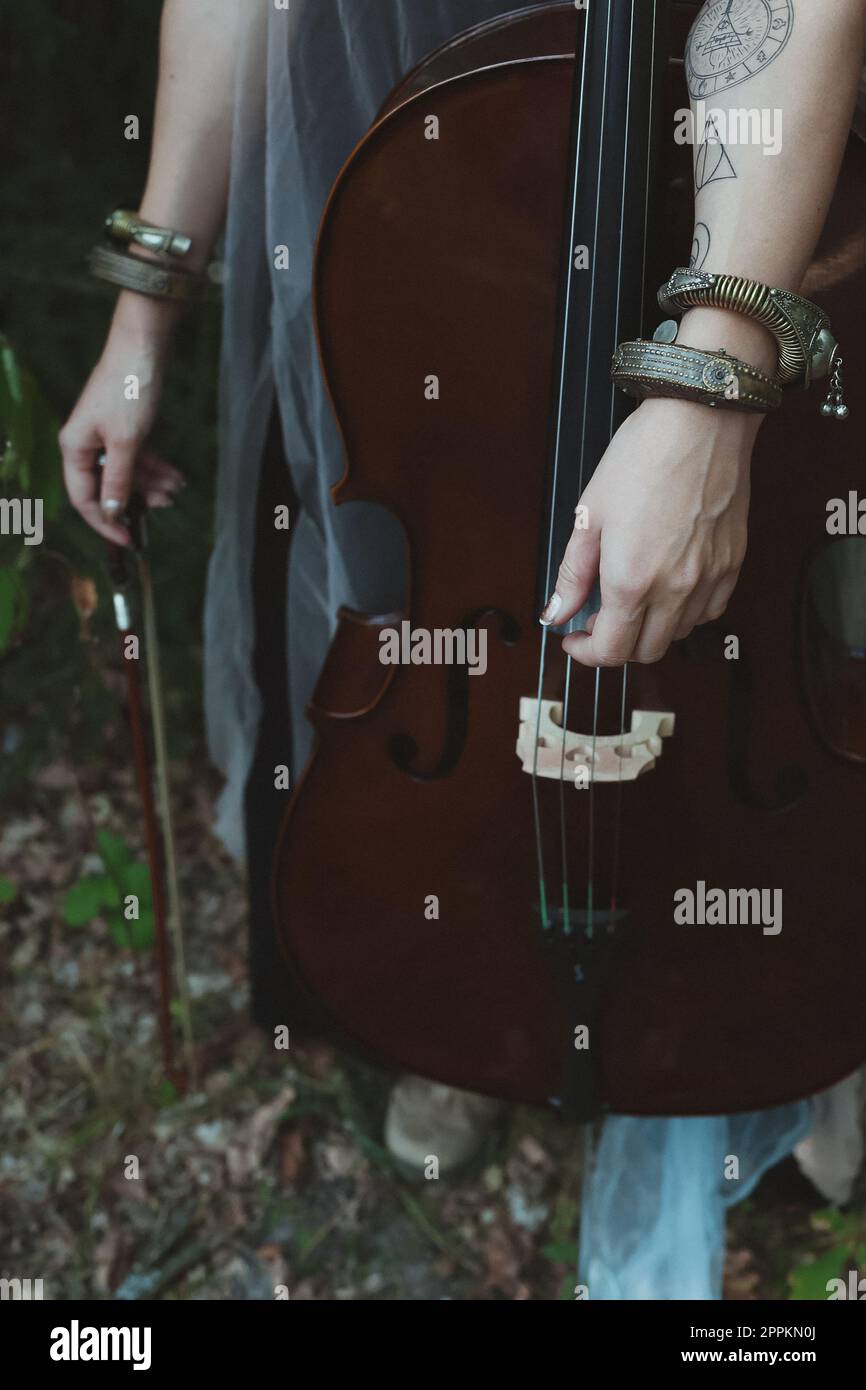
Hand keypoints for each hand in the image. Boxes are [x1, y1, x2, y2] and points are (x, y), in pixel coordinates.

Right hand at [59, 293, 183, 544]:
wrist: (144, 346)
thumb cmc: (130, 390)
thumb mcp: (126, 442)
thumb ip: (118, 480)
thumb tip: (111, 512)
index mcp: (74, 449)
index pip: (84, 499)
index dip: (105, 522)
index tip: (129, 539)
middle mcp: (85, 444)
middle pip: (108, 486)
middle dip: (137, 499)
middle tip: (166, 506)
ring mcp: (105, 435)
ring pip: (127, 472)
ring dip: (152, 483)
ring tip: (178, 488)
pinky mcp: (124, 426)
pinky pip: (137, 456)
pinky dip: (155, 467)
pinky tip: (177, 476)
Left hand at [540, 396, 761, 665]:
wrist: (700, 420)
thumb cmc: (643, 457)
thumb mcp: (589, 515)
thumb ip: (572, 573)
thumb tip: (557, 611)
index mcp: (631, 580)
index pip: (610, 651)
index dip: (586, 653)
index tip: (574, 638)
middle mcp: (674, 589)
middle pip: (644, 652)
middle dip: (616, 644)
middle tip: (599, 618)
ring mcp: (708, 579)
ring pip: (678, 635)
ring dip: (651, 629)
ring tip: (635, 597)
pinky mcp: (732, 564)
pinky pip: (710, 611)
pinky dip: (687, 613)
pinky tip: (671, 587)